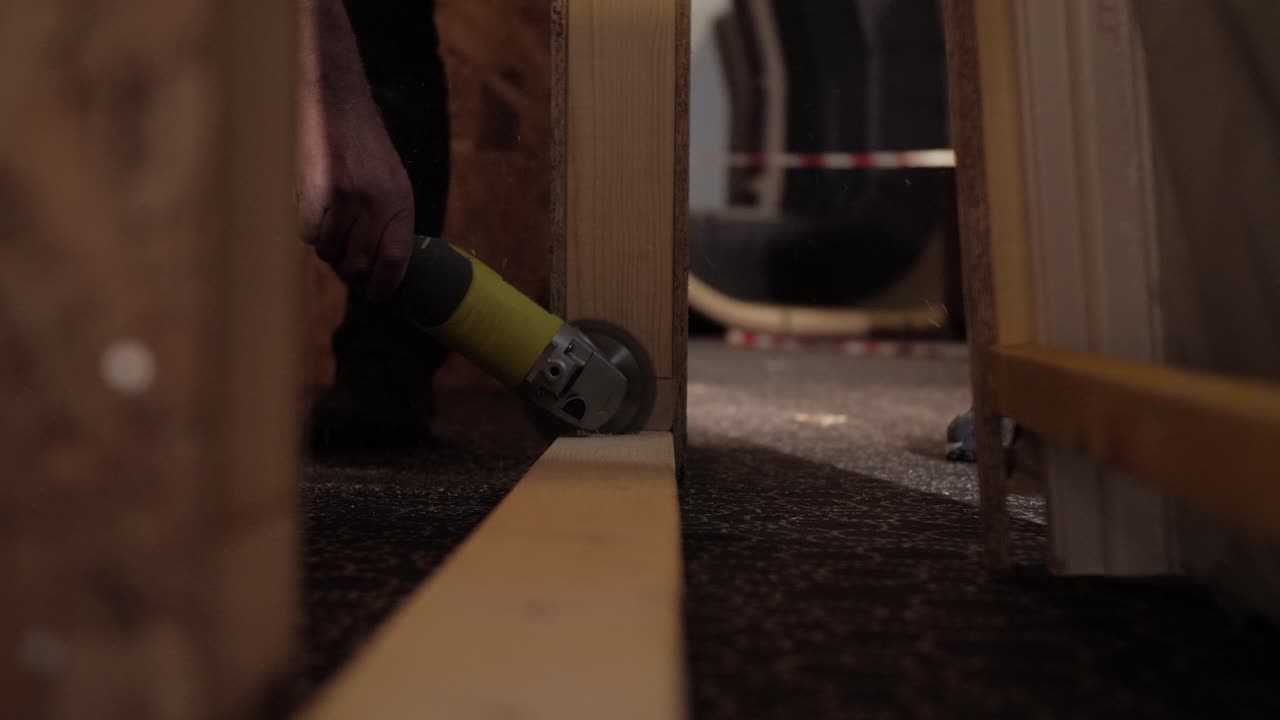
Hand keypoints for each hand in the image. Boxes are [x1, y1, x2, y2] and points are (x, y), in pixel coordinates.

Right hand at [297, 0, 414, 299]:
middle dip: (350, 270)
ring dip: (328, 247)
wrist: (336, 103)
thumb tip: (381, 269)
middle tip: (344, 262)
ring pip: (331, 252)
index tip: (376, 295)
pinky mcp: (318, 191)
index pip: (396, 262)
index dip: (384, 286)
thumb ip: (389, 221)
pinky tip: (314, 208)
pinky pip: (309, 235)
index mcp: (401, 201)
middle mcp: (379, 202)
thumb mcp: (392, 181)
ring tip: (330, 223)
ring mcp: (348, 198)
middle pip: (359, 264)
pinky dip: (309, 230)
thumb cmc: (363, 146)